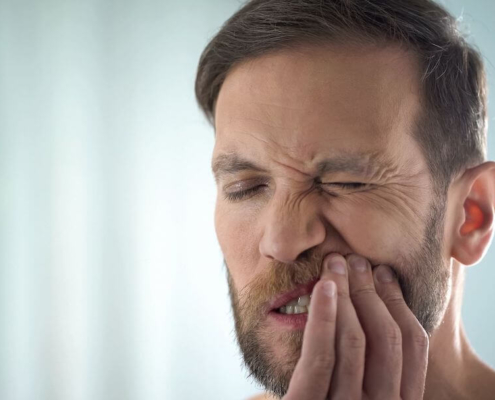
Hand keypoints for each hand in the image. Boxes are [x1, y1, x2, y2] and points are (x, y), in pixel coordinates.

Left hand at [283, 253, 428, 399]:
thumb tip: (380, 305)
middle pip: (386, 337)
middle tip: (355, 260)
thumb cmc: (329, 399)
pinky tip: (323, 286)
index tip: (383, 272)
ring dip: (346, 293)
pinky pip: (321, 357)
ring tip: (334, 263)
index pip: (413, 345)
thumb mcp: (360, 388)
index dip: (399, 302)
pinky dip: (323, 316)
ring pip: (354, 340)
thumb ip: (374, 363)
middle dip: (371, 290)